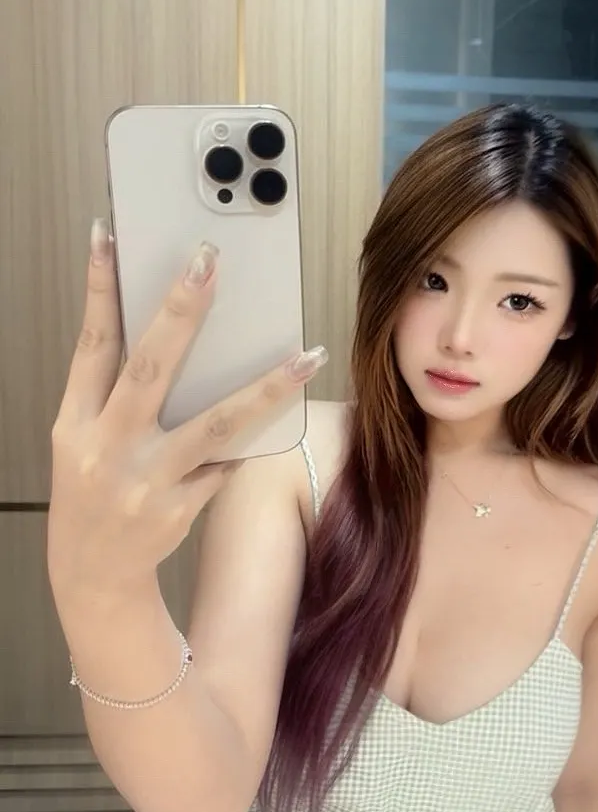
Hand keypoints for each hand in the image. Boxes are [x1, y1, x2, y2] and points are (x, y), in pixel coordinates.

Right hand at [48, 218, 326, 595]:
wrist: (91, 575)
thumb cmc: (91, 490)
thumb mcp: (81, 439)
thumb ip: (116, 391)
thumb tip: (176, 328)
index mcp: (75, 422)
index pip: (91, 345)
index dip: (97, 288)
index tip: (110, 236)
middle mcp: (107, 448)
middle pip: (150, 369)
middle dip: (180, 312)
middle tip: (209, 261)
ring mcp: (146, 481)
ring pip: (216, 424)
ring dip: (266, 387)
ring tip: (307, 354)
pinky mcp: (180, 507)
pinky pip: (227, 462)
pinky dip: (252, 437)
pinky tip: (281, 412)